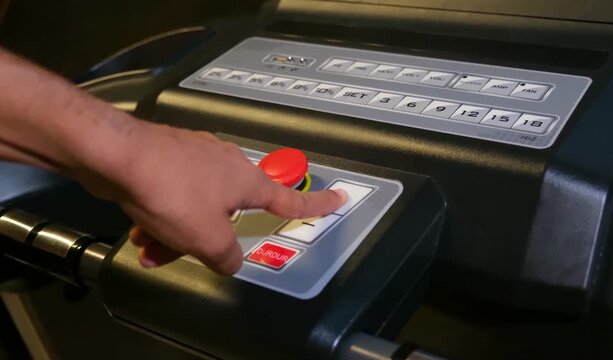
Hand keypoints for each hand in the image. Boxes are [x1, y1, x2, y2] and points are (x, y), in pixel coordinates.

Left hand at [98, 122, 345, 274]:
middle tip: (180, 252)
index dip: (316, 205)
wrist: (116, 154)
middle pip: (228, 213)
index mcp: (248, 182)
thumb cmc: (172, 193)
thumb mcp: (206, 237)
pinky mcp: (168, 158)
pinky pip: (175, 196)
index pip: (290, 199)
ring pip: (197, 206)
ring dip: (176, 232)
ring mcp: (197, 158)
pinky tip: (139, 229)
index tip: (339, 199)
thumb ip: (227, 255)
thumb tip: (232, 260)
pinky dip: (162, 216)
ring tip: (149, 246)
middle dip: (203, 238)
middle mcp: (227, 165)